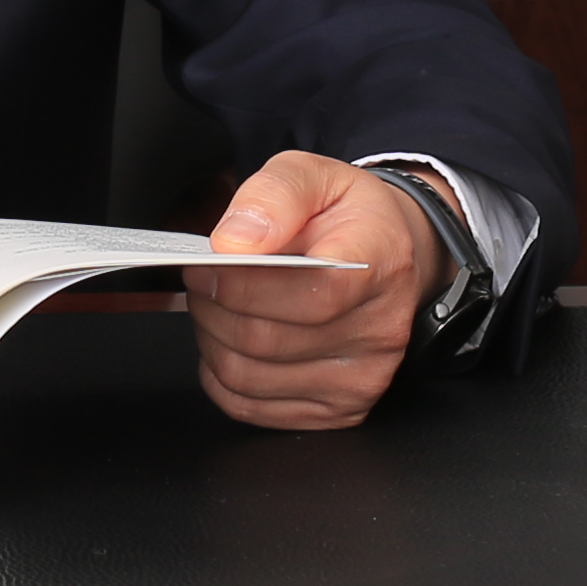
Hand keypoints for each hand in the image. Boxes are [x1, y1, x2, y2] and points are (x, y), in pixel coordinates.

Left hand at [187, 152, 435, 430]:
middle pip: (268, 340)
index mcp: (380, 264)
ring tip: (214, 307)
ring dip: (212, 342)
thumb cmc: (346, 218)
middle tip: (200, 281)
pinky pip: (252, 408)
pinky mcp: (339, 411)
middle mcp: (380, 330)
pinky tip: (228, 343)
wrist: (386, 257)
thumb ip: (274, 195)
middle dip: (212, 308)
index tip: (206, 264)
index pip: (311, 293)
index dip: (243, 285)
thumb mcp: (314, 174)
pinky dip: (222, 377)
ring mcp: (363, 378)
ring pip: (250, 378)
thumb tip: (235, 242)